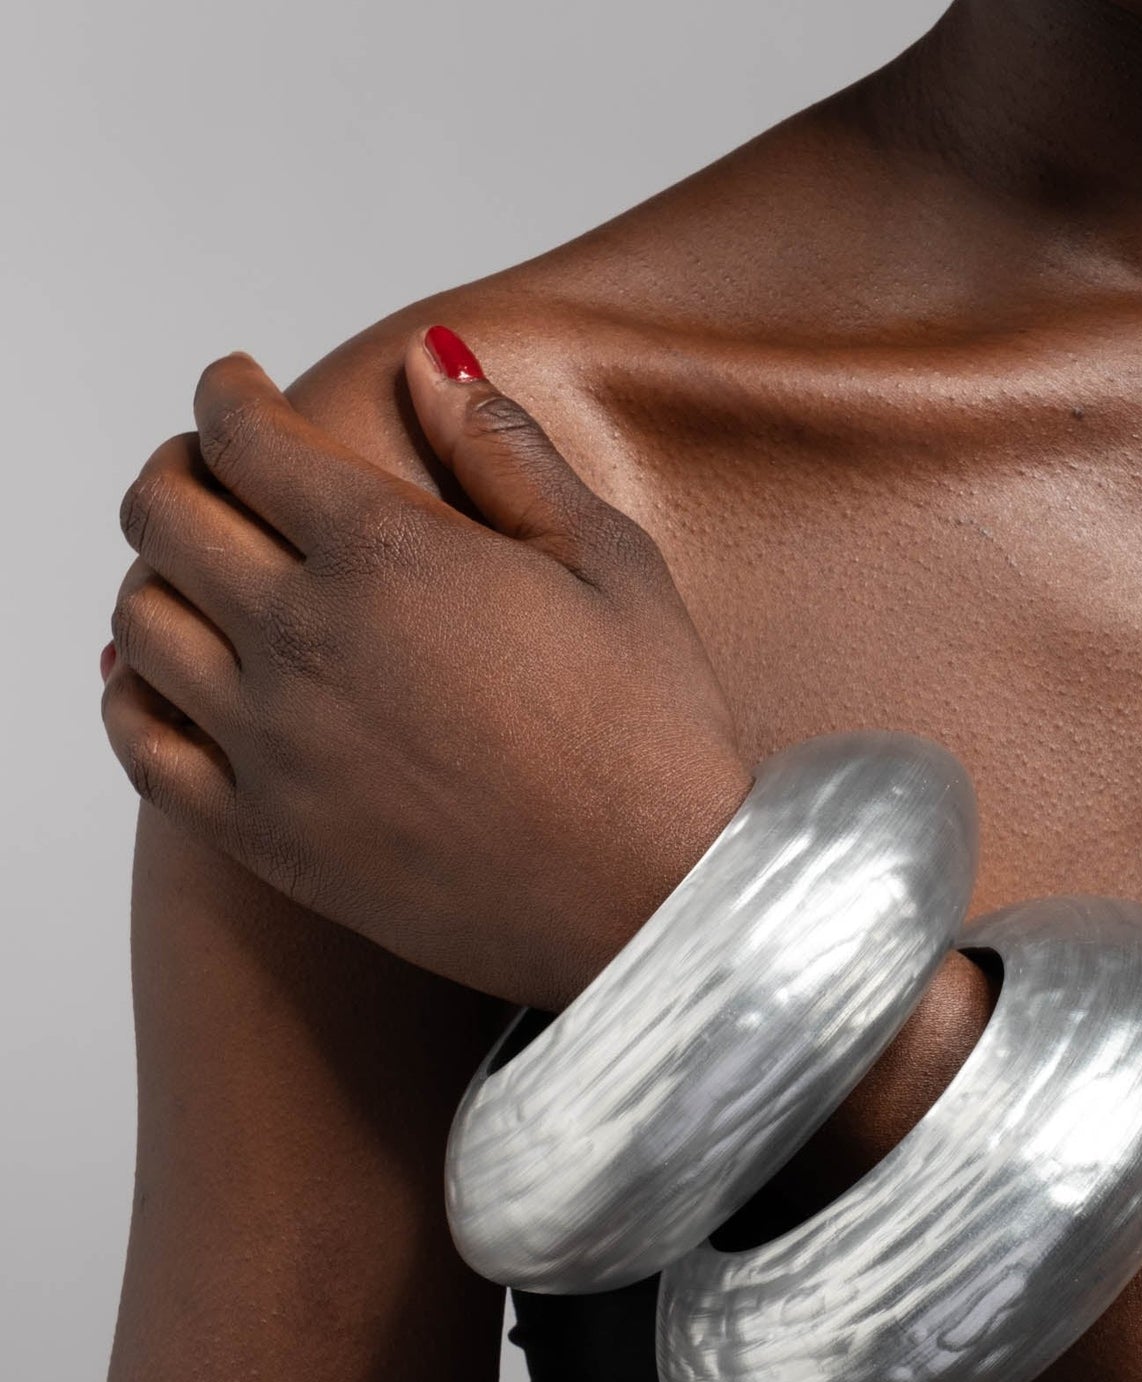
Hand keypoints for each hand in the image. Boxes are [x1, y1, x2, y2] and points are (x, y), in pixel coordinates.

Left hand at [102, 328, 752, 1008]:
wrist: (652, 901)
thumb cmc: (648, 734)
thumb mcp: (609, 560)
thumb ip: (504, 451)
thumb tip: (431, 359)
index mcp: (390, 556)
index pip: (246, 437)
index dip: (226, 393)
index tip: (235, 387)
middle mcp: (306, 642)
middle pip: (167, 517)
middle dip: (178, 468)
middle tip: (208, 466)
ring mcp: (275, 748)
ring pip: (139, 625)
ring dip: (150, 574)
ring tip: (191, 568)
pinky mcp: (268, 839)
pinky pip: (144, 751)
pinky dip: (129, 697)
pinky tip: (154, 678)